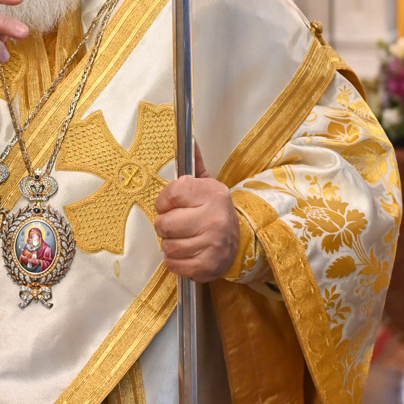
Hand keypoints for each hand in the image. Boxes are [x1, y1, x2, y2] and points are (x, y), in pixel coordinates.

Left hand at [154, 145, 239, 282]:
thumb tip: (189, 137)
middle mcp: (214, 218)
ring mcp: (213, 244)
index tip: (171, 205)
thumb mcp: (207, 184)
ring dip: (170, 245)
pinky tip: (186, 253)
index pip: (170, 195)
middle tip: (177, 224)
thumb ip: (194, 163)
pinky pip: (175, 265)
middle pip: (164, 224)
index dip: (163, 202)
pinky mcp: (209, 265)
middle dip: (165, 226)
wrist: (240, 241)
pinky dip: (175, 262)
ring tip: (184, 239)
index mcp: (212, 193)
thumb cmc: (213, 211)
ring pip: (168, 247)